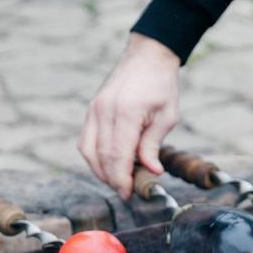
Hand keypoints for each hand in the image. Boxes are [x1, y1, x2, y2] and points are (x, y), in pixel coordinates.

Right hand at [79, 34, 179, 200]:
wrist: (147, 57)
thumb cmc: (160, 87)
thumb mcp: (167, 117)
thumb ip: (153, 145)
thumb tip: (151, 172)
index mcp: (125, 113)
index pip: (117, 156)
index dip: (121, 180)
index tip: (129, 194)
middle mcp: (104, 111)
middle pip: (101, 157)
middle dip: (112, 179)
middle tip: (126, 192)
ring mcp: (94, 110)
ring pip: (88, 151)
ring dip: (101, 171)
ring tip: (119, 181)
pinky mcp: (91, 110)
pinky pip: (85, 141)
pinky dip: (94, 157)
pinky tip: (109, 165)